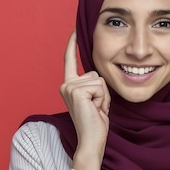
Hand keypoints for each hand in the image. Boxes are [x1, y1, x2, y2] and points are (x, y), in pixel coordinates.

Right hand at [59, 31, 109, 169]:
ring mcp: (69, 87)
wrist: (91, 140)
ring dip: (104, 96)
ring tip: (96, 109)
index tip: (75, 29)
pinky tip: (95, 110)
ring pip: (99, 80)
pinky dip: (103, 99)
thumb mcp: (95, 99)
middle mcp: (66, 84)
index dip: (72, 44)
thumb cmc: (96, 122)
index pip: (70, 60)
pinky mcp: (77, 92)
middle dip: (103, 91)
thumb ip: (93, 85)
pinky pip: (100, 87)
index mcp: (69, 85)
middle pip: (95, 73)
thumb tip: (98, 75)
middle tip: (96, 107)